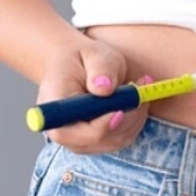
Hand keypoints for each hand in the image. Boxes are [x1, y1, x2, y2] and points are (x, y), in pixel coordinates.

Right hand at [37, 37, 152, 153]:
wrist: (75, 66)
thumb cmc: (82, 58)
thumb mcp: (93, 54)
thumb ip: (100, 68)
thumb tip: (105, 88)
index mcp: (54, 108)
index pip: (69, 132)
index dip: (97, 128)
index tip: (120, 111)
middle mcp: (64, 131)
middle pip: (98, 140)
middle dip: (126, 118)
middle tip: (139, 89)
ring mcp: (82, 140)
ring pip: (116, 140)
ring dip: (135, 116)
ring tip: (140, 86)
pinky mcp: (99, 141)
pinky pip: (124, 137)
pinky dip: (137, 118)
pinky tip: (138, 97)